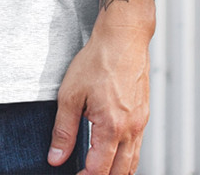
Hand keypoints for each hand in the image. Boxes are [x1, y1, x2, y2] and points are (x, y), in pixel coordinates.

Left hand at [47, 25, 149, 173]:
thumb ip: (63, 130)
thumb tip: (56, 158)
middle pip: (120, 172)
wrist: (123, 38)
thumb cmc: (97, 60)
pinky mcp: (144, 114)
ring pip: (133, 162)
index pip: (99, 170)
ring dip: (117, 172)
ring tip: (99, 171)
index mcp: (111, 128)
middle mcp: (131, 129)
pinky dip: (126, 157)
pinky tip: (114, 152)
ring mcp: (141, 123)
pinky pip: (138, 146)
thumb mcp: (70, 95)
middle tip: (84, 174)